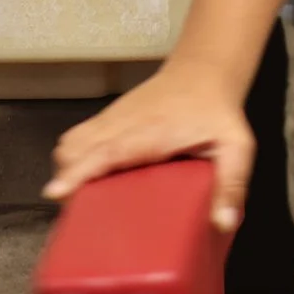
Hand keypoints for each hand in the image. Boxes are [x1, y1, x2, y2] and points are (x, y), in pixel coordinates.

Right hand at [43, 61, 255, 233]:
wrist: (203, 72)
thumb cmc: (217, 111)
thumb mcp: (235, 146)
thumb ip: (232, 183)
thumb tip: (223, 221)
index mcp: (150, 133)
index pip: (105, 151)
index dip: (78, 173)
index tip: (58, 192)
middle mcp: (123, 124)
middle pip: (75, 149)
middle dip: (68, 179)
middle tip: (78, 212)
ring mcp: (112, 119)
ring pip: (71, 142)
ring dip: (68, 169)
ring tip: (80, 200)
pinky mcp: (108, 119)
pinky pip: (78, 138)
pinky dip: (73, 159)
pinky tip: (86, 180)